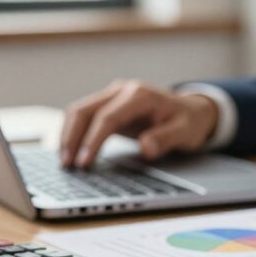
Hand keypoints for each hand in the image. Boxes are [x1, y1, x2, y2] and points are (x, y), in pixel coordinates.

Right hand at [60, 80, 218, 167]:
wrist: (192, 111)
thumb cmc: (188, 122)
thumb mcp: (186, 132)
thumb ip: (166, 139)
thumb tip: (146, 148)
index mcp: (140, 95)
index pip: (108, 117)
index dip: (93, 140)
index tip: (84, 162)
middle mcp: (122, 90)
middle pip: (85, 110)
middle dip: (72, 138)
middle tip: (66, 165)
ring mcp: (112, 96)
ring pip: (79, 111)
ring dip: (67, 135)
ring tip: (64, 162)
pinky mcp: (107, 105)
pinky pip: (83, 116)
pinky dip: (72, 132)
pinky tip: (69, 151)